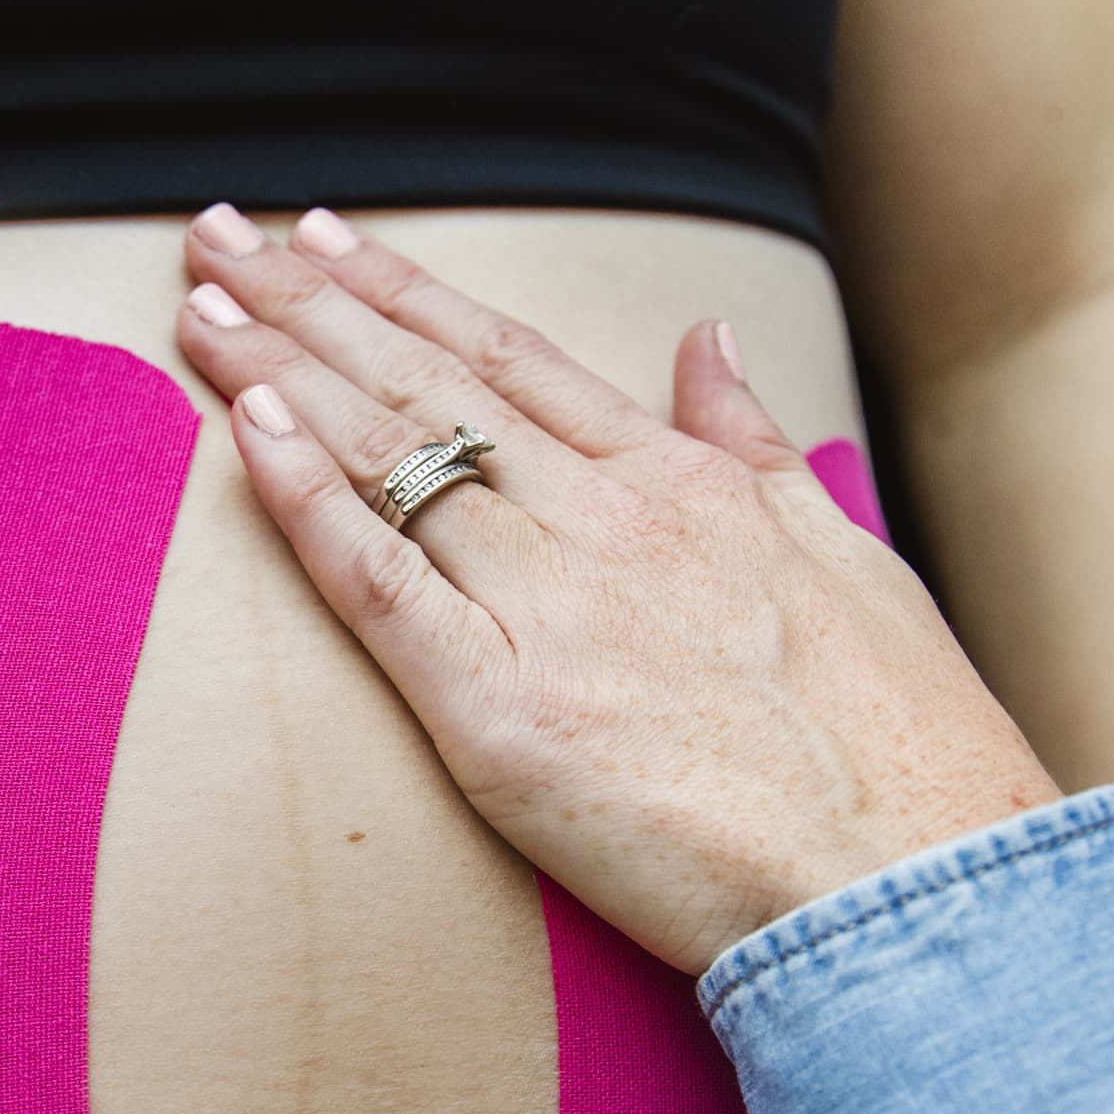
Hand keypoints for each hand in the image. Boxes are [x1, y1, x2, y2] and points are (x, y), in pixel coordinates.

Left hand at [177, 205, 1055, 977]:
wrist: (913, 879)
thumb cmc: (901, 752)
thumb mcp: (847, 558)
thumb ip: (753, 446)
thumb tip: (707, 344)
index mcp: (683, 488)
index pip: (510, 360)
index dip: (408, 294)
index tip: (327, 240)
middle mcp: (605, 521)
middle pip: (428, 384)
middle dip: (310, 302)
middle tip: (216, 235)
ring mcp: (550, 607)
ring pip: (391, 455)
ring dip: (281, 367)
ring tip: (201, 298)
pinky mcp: (501, 711)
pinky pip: (381, 581)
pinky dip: (307, 497)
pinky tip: (244, 424)